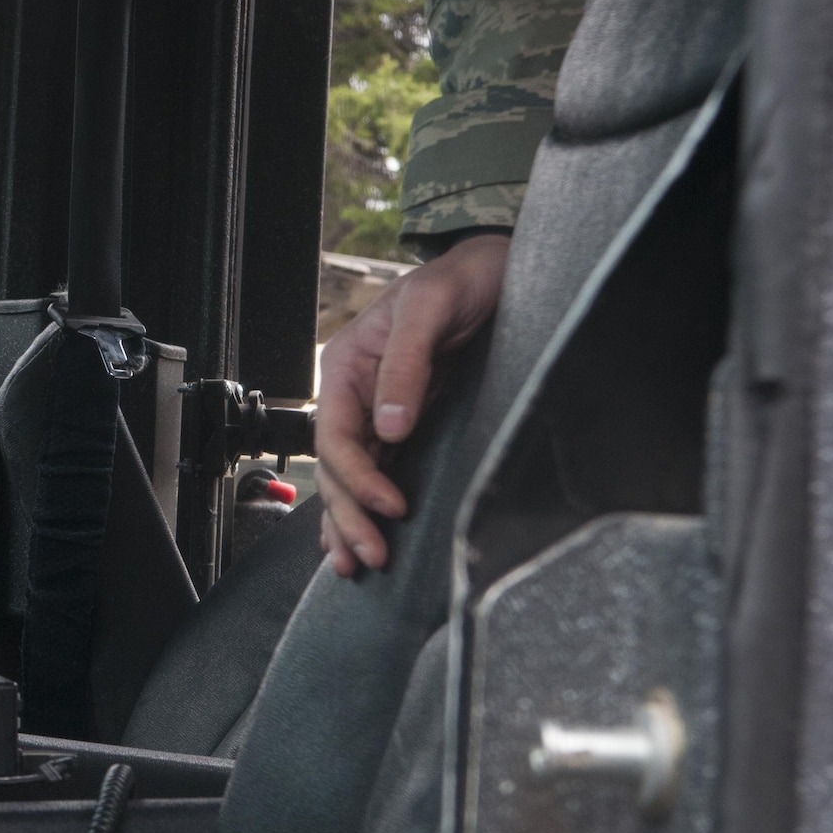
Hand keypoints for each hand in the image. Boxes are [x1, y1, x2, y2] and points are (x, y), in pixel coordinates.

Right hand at [315, 232, 509, 576]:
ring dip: (349, 521)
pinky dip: (362, 505)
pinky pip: (374, 471)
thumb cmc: (462, 277)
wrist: (495, 268)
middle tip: (372, 556)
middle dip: (349, 515)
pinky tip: (358, 535)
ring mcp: (376, 412)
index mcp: (346, 366)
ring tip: (356, 564)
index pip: (336, 436)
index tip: (392, 507)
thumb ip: (406, 363)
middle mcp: (354, 394)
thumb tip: (390, 426)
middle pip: (338, 467)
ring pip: (350, 477)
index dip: (359, 477)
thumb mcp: (432, 306)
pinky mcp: (405, 424)